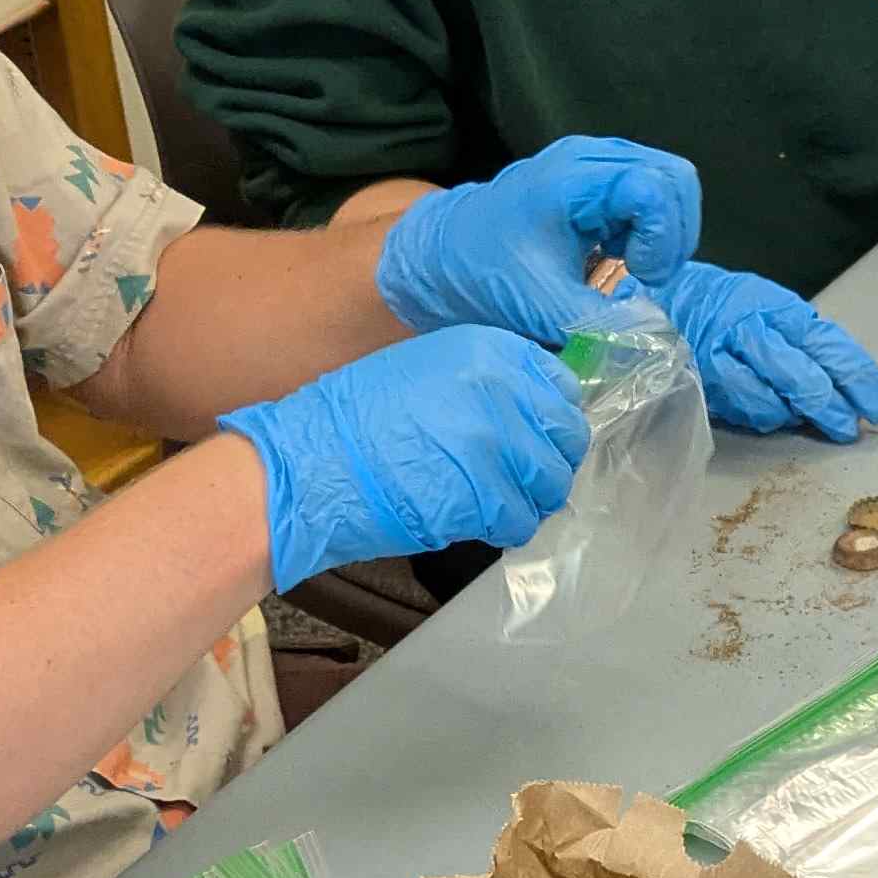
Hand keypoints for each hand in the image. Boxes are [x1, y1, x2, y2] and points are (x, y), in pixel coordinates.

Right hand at [226, 327, 586, 585]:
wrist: (309, 466)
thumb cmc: (357, 422)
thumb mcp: (426, 369)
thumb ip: (485, 381)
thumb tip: (533, 411)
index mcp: (488, 350)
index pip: (561, 386)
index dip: (553, 420)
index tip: (538, 438)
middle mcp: (500, 389)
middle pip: (567, 435)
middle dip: (549, 461)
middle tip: (523, 478)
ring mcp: (495, 443)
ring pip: (551, 482)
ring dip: (530, 499)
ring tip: (497, 503)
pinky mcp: (484, 495)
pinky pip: (522, 519)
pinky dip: (507, 528)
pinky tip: (480, 522)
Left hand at [374, 136, 697, 341]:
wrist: (444, 255)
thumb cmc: (485, 274)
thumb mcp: (541, 308)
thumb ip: (601, 326)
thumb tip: (657, 336)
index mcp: (573, 179)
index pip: (656, 189)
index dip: (662, 238)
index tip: (639, 275)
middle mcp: (590, 158)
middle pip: (674, 178)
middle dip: (672, 233)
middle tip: (644, 273)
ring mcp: (596, 161)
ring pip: (669, 181)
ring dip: (663, 230)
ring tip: (631, 263)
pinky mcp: (599, 175)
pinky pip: (651, 189)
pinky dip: (649, 225)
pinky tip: (617, 251)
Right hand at [657, 259, 877, 442]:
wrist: (669, 301)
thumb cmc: (731, 307)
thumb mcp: (776, 310)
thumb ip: (808, 343)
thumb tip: (847, 386)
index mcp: (781, 309)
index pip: (832, 347)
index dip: (861, 380)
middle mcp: (754, 330)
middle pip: (804, 379)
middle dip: (833, 410)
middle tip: (849, 428)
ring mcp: (725, 357)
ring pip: (772, 401)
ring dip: (796, 418)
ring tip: (808, 420)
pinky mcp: (704, 380)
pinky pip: (742, 410)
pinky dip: (763, 416)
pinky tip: (771, 412)